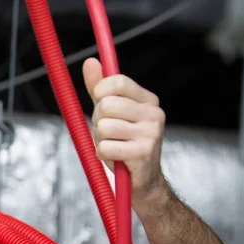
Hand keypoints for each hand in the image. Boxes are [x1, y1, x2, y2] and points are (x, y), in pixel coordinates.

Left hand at [83, 57, 166, 202]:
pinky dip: (103, 155)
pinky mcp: (143, 153)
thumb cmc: (124, 145)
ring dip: (100, 140)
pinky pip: (105, 147)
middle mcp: (154, 114)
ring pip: (103, 127)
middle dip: (97, 121)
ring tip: (113, 146)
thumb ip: (99, 89)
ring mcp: (151, 133)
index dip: (100, 92)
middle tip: (108, 133)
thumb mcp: (112, 114)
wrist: (144, 182)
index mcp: (148, 101)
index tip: (100, 103)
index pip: (116, 82)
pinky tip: (116, 158)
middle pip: (106, 106)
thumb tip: (89, 62)